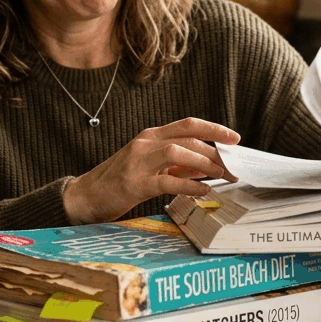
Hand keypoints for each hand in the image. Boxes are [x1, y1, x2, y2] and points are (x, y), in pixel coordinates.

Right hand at [63, 118, 239, 223]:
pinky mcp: (134, 184)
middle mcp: (145, 143)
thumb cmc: (120, 181)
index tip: (235, 138)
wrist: (85, 196)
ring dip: (204, 164)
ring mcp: (138, 162)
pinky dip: (189, 185)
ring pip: (178, 153)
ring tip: (220, 176)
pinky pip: (167, 181)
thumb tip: (207, 165)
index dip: (214, 128)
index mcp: (150, 135)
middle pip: (188, 140)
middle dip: (215, 153)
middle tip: (233, 169)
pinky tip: (203, 191)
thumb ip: (177, 163)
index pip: (188, 124)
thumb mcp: (150, 165)